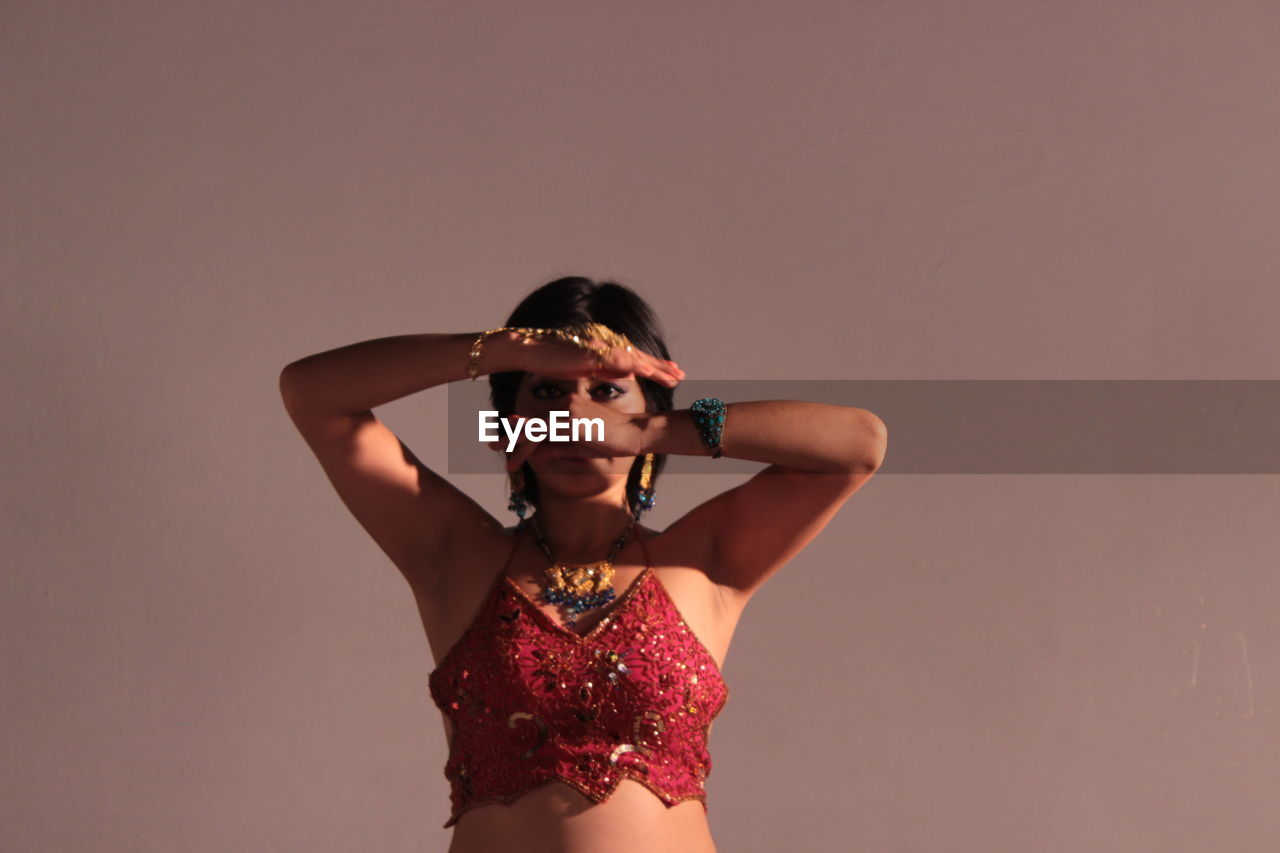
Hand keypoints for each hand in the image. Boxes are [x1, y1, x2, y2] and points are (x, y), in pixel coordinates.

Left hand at [497, 408, 647, 471]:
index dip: (519, 431)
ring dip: (514, 442)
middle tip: (492, 445)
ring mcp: (567, 409)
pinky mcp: (571, 419)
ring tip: (499, 453)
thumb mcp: (581, 446)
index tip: (504, 441)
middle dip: (510, 435)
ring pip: (533, 427)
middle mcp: (564, 403)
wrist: (637, 432)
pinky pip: (543, 433)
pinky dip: (526, 445)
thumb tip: (537, 456)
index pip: (538, 419)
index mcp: (567, 406)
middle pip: (530, 421)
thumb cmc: (614, 439)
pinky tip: (515, 455)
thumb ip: (558, 448)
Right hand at [510, 332, 683, 387]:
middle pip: (639, 357)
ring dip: (654, 367)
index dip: (654, 367)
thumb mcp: (584, 369)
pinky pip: (617, 360)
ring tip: (673, 375)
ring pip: (634, 358)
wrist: (529, 352)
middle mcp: (606, 346)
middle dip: (661, 367)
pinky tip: (647, 371)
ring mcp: (599, 348)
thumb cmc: (551, 361)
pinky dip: (633, 365)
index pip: (634, 360)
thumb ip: (606, 370)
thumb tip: (627, 376)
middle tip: (680, 375)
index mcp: (605, 351)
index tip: (671, 374)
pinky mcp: (591, 353)